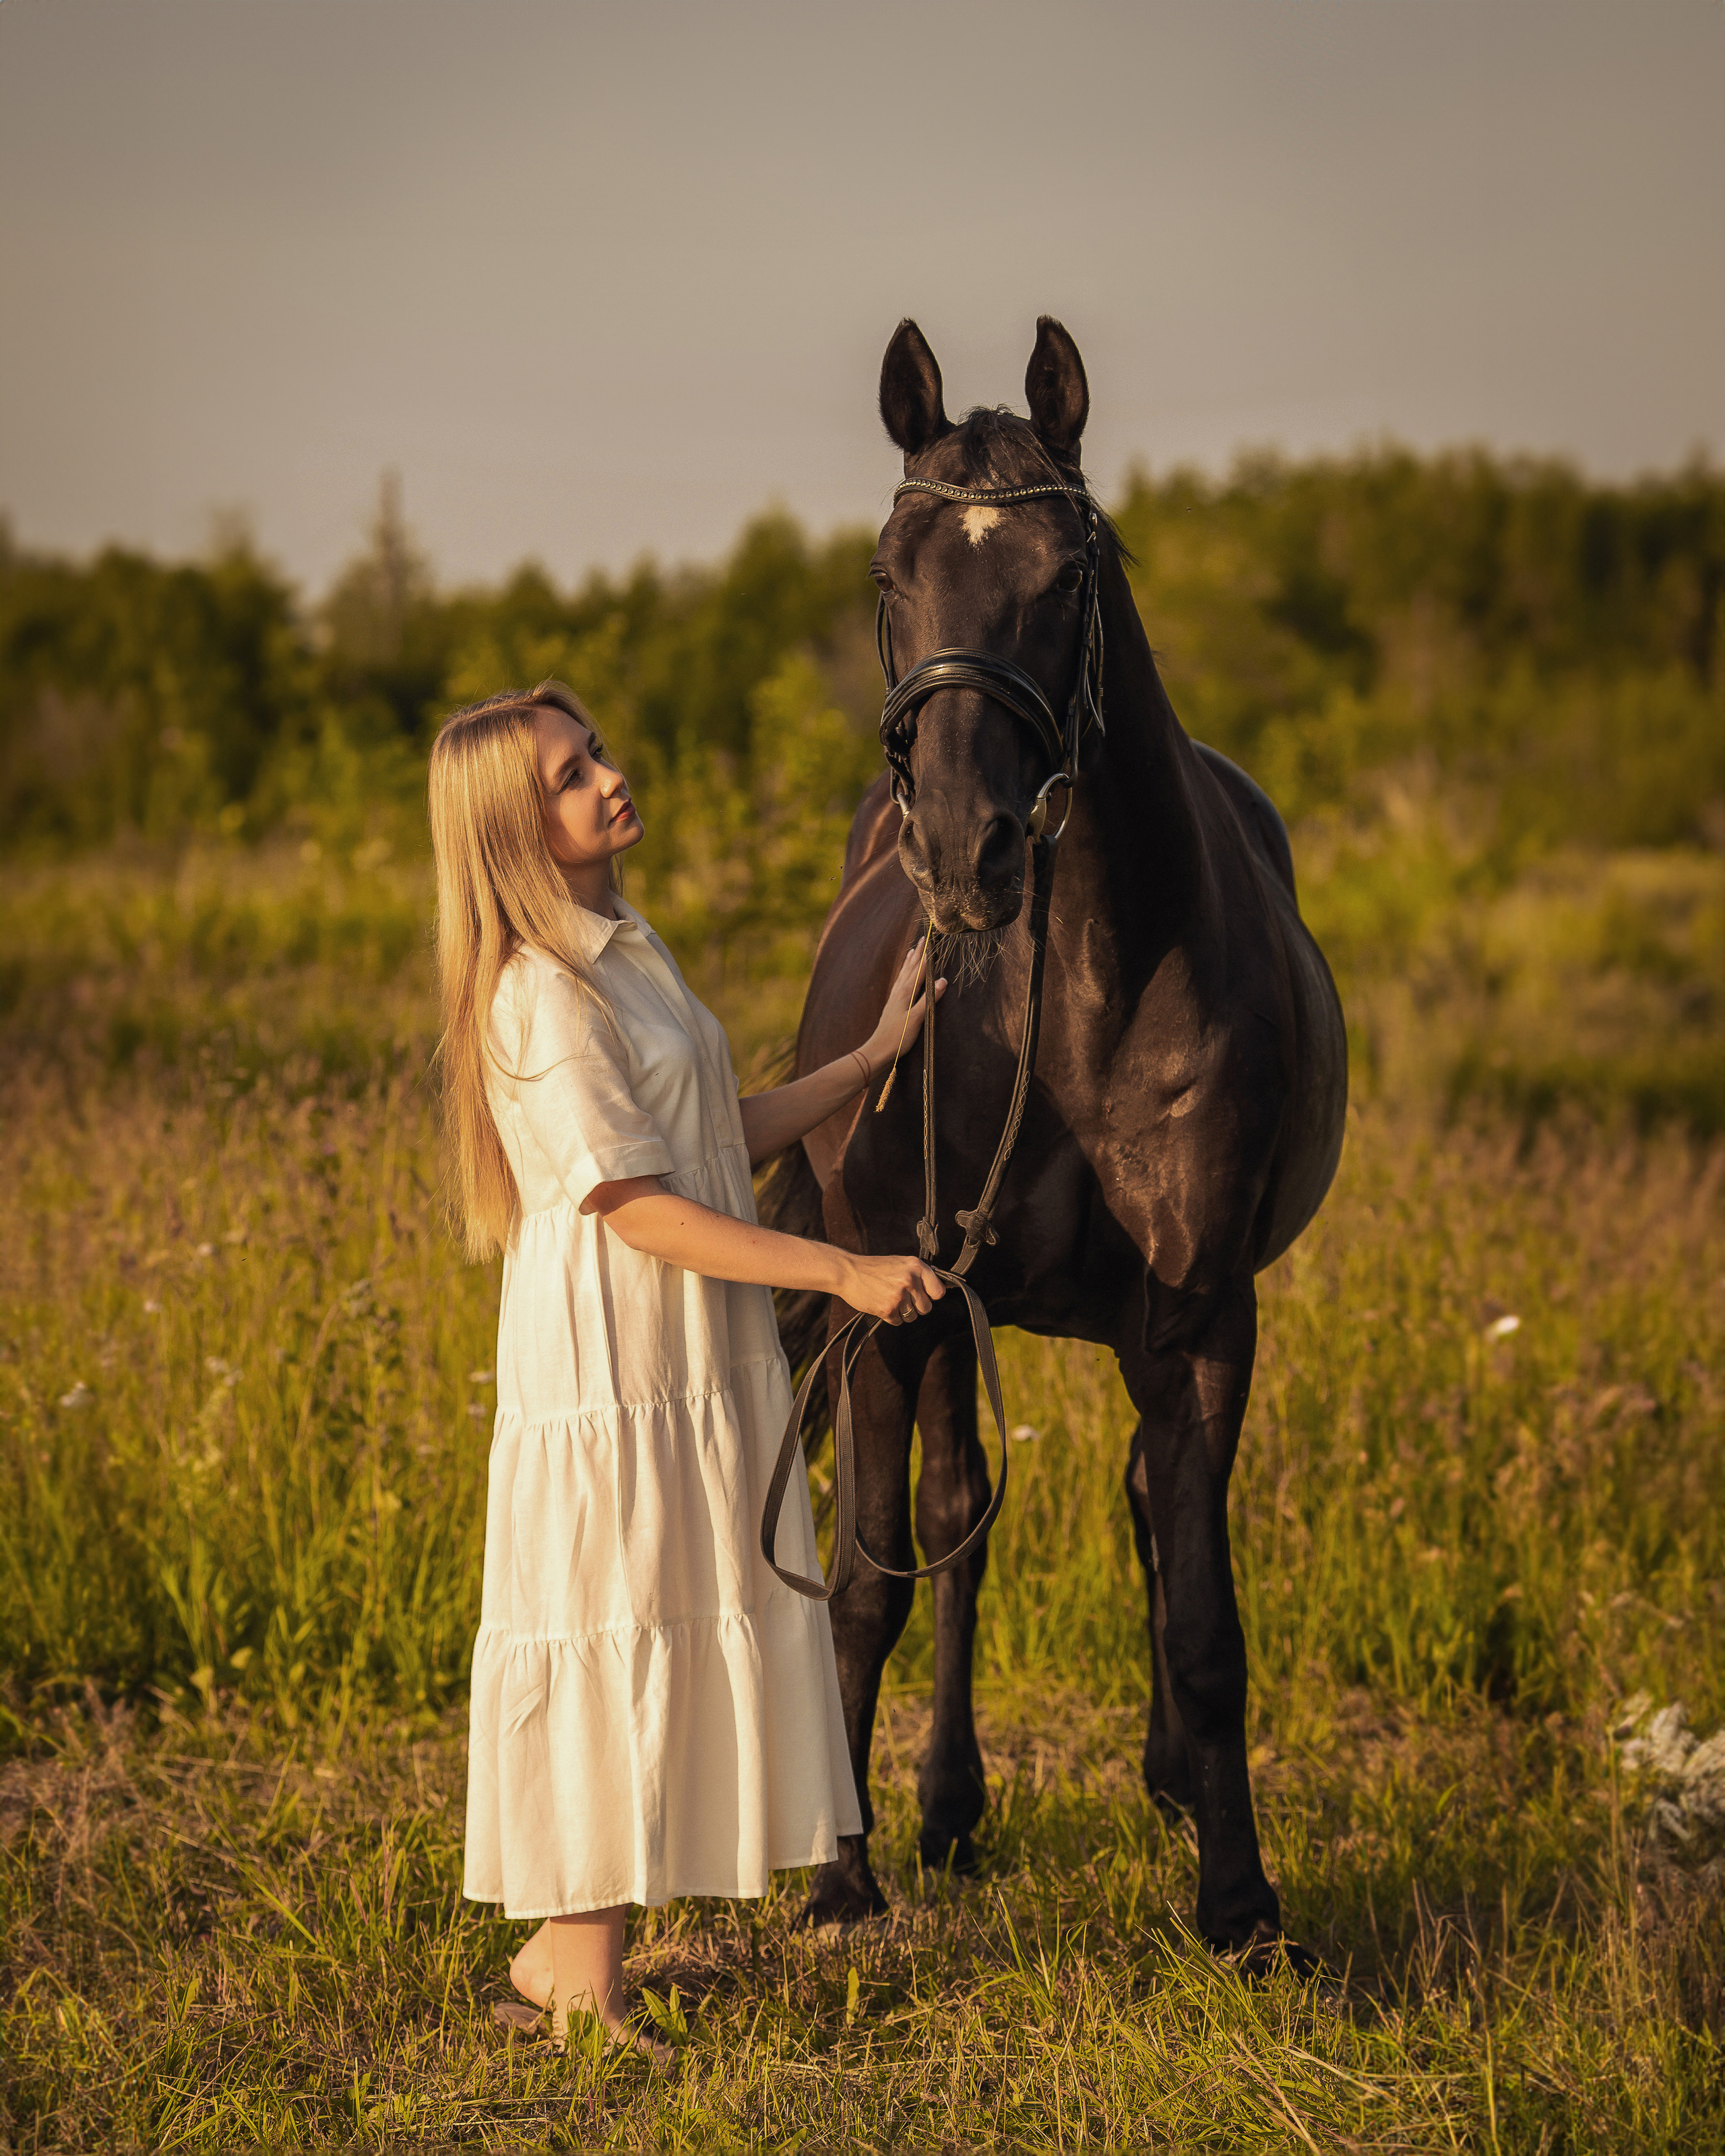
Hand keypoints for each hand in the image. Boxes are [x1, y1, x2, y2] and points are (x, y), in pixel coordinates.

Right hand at [837, 1252, 947, 1325]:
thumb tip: (943, 1287)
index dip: (931, 1296)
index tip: (923, 1295)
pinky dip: (890, 1317)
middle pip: (926, 1308)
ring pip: (912, 1316)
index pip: (939, 1291)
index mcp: (916, 1266)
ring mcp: (899, 1295)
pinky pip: (898, 1322)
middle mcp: (910, 1280)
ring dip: (902, 1312)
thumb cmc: (875, 1268)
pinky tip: (881, 1303)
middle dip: (916, 1307)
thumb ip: (919, 1274)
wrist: (848, 1272)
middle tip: (901, 1298)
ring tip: (888, 1298)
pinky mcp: (888, 1309)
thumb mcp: (900, 1263)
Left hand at [863, 939, 946, 1075]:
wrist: (878, 1051)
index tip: (930, 940)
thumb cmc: (898, 1037)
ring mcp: (894, 999)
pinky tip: (903, 977)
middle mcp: (898, 992)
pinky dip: (903, 975)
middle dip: (917, 954)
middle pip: (910, 969)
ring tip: (912, 951)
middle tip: (922, 939)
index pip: (918, 970)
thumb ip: (929, 1000)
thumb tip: (942, 980)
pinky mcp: (892, 1006)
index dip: (925, 955)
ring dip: (909, 962)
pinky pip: (899, 984)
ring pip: (903, 975)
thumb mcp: (916, 1019)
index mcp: (905, 993)